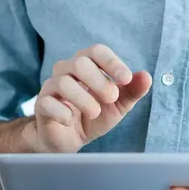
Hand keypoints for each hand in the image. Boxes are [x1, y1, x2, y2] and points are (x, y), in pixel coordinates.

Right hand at [28, 44, 152, 152]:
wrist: (70, 138)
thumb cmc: (95, 115)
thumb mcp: (119, 105)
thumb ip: (133, 91)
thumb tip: (147, 76)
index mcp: (87, 64)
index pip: (97, 51)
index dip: (112, 62)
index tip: (126, 79)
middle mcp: (67, 70)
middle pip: (79, 63)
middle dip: (99, 81)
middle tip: (111, 98)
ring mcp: (51, 86)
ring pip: (63, 82)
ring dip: (84, 99)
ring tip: (94, 113)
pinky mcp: (41, 104)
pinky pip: (48, 102)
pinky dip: (63, 112)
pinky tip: (71, 120)